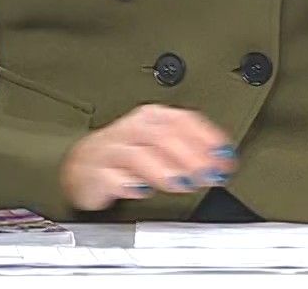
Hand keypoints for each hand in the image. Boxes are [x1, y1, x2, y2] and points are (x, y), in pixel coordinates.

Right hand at [58, 103, 236, 211]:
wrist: (83, 164)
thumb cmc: (128, 153)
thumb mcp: (161, 145)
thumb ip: (192, 151)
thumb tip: (223, 160)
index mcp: (152, 117)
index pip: (183, 120)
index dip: (208, 139)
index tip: (225, 157)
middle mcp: (133, 129)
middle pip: (163, 136)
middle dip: (190, 157)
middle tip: (208, 175)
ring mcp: (113, 150)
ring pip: (139, 155)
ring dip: (165, 171)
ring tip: (182, 184)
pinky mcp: (97, 173)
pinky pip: (114, 177)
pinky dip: (129, 184)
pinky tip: (142, 190)